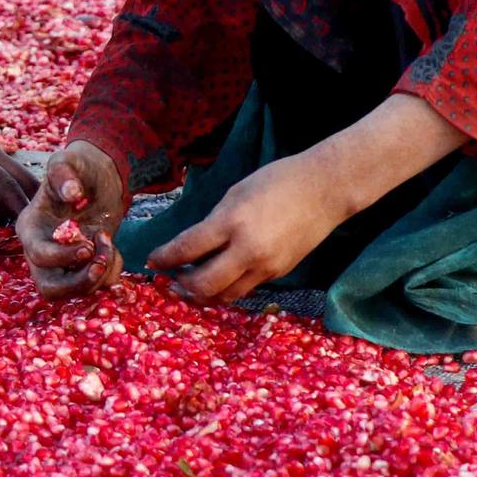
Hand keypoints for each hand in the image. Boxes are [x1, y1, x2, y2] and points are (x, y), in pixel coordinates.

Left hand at [0, 119, 37, 246]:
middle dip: (28, 209)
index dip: (20, 214)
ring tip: (5, 230)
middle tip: (24, 239)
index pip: (6, 188)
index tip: (27, 239)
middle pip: (22, 180)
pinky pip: (8, 175)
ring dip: (19, 202)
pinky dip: (9, 195)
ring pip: (18, 177)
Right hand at [16, 140, 128, 300]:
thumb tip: (71, 194)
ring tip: (110, 250)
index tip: (87, 245)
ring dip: (96, 279)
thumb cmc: (79, 169)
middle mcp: (39, 250)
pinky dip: (109, 276)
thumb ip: (64, 173)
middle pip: (48, 287)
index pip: (38, 254)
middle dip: (78, 281)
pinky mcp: (79, 270)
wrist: (98, 179)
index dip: (63, 256)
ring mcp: (59, 264)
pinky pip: (92, 289)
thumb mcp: (68, 161)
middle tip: (101, 263)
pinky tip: (114, 251)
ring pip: (69, 293)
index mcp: (30, 226)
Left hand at [145, 152, 348, 303]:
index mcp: (231, 223)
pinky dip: (227, 286)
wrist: (324, 190)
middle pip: (203, 285)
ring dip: (204, 293)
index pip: (187, 250)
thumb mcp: (235, 194)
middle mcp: (247, 251)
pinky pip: (245, 288)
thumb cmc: (276, 181)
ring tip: (192, 281)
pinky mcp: (278, 274)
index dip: (164, 258)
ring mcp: (265, 266)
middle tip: (171, 277)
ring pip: (225, 295)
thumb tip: (192, 246)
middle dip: (181, 285)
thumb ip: (214, 223)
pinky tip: (219, 276)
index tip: (151, 261)